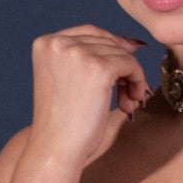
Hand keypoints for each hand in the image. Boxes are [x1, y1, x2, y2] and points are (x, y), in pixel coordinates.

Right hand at [17, 27, 149, 182]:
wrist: (56, 149)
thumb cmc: (62, 124)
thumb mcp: (66, 80)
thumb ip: (88, 57)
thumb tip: (131, 43)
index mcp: (46, 43)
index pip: (89, 33)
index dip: (111, 49)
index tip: (122, 71)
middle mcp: (59, 43)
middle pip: (107, 42)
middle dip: (120, 67)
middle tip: (125, 96)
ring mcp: (78, 53)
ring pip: (121, 53)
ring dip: (130, 78)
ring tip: (126, 103)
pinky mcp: (99, 68)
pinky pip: (131, 65)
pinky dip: (137, 82)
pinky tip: (130, 102)